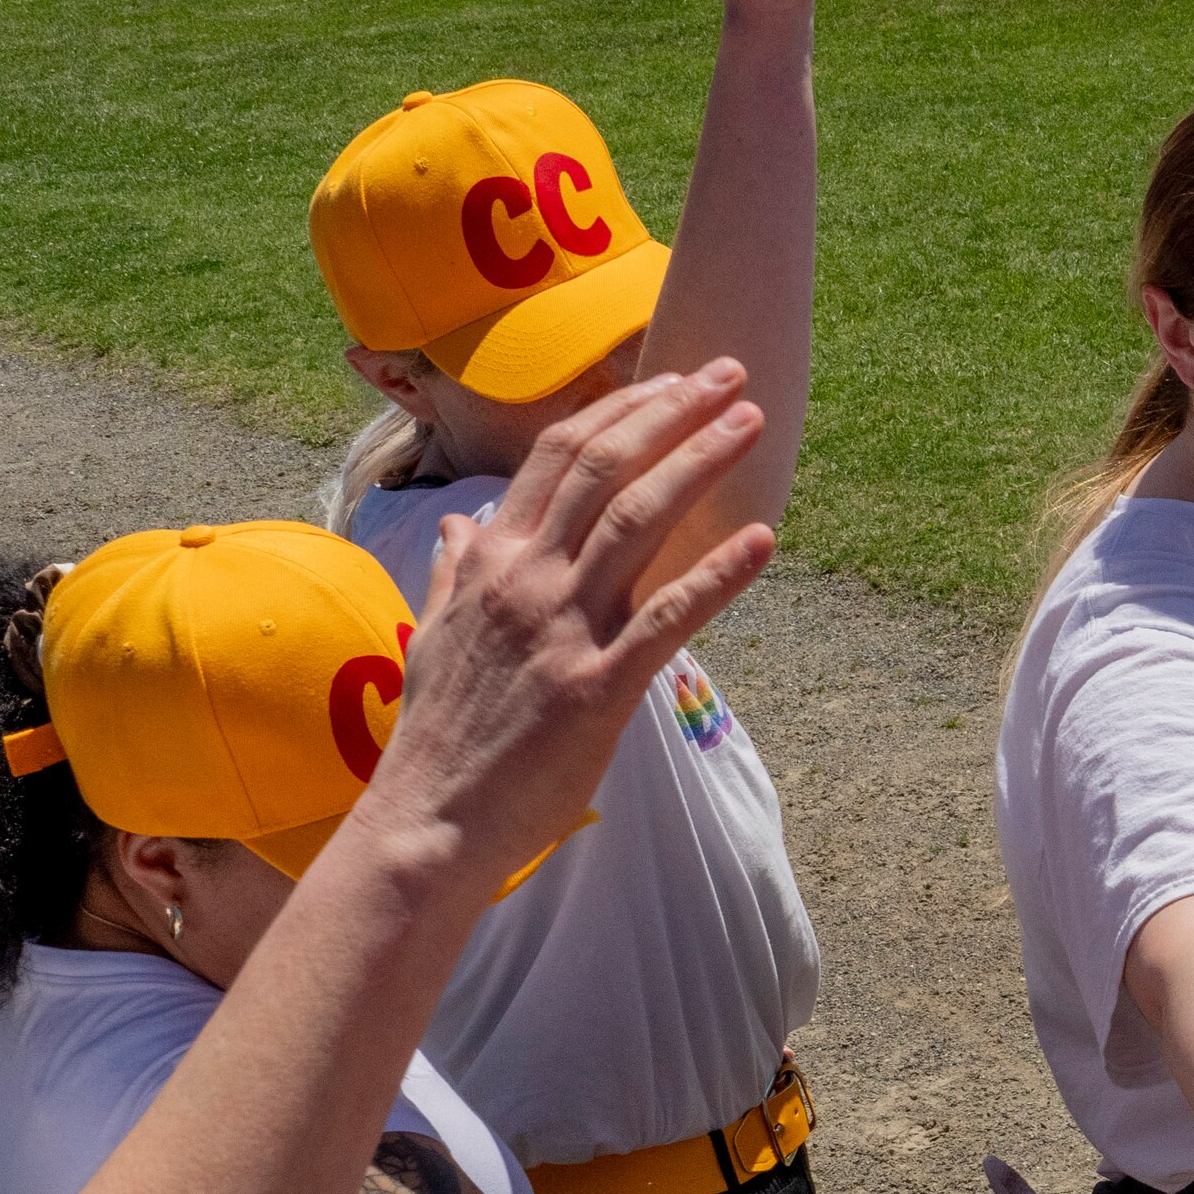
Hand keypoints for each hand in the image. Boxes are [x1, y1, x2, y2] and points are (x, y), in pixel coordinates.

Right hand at [368, 363, 778, 890]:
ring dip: (699, 463)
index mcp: (491, 560)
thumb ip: (452, 572)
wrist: (429, 819)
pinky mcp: (596, 686)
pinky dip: (718, 575)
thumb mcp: (432, 636)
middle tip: (730, 374)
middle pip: (605, 467)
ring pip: (637, 520)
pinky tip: (764, 542)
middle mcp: (526, 578)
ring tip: (749, 424)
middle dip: (672, 411)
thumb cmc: (439, 735)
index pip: (559, 456)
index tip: (670, 382)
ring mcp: (561, 628)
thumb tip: (458, 524)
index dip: (620, 410)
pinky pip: (667, 618)